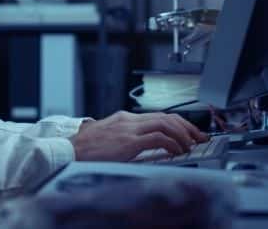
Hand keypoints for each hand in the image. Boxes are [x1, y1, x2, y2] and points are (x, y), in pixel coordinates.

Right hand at [69, 111, 207, 161]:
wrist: (67, 152)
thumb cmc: (84, 150)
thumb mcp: (109, 140)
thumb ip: (127, 139)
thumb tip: (148, 147)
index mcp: (125, 119)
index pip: (159, 116)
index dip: (179, 123)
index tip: (190, 133)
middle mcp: (129, 120)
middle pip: (167, 116)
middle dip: (187, 126)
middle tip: (200, 137)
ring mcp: (129, 129)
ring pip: (166, 124)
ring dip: (183, 135)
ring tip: (192, 145)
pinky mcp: (128, 142)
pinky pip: (158, 138)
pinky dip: (173, 144)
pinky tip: (178, 151)